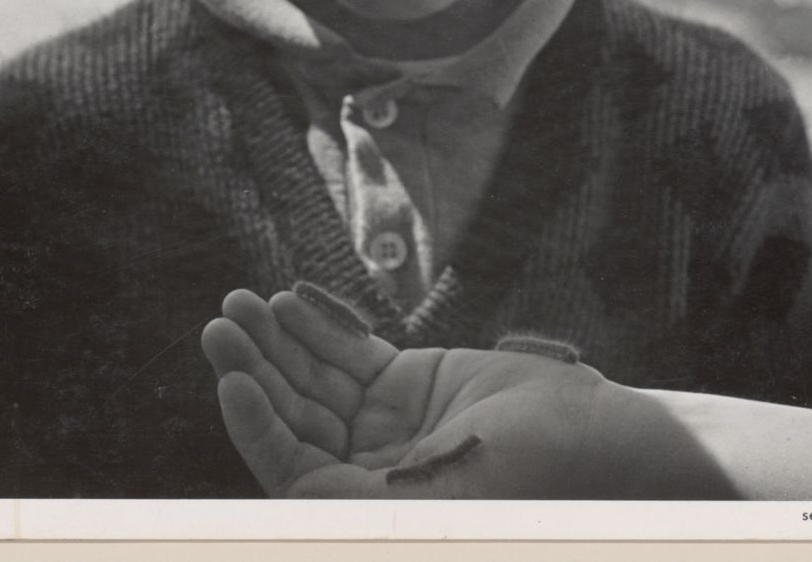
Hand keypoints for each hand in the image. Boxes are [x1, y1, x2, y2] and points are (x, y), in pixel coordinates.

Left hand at [202, 286, 707, 498]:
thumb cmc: (524, 474)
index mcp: (366, 509)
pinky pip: (349, 352)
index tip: (234, 380)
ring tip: (241, 303)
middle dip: (257, 368)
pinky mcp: (406, 382)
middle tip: (222, 324)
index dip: (256, 425)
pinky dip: (318, 328)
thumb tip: (293, 497)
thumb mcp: (438, 496)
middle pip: (294, 414)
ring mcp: (384, 424)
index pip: (290, 467)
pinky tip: (288, 302)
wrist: (589, 433)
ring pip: (314, 378)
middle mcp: (365, 471)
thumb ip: (359, 499)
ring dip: (277, 341)